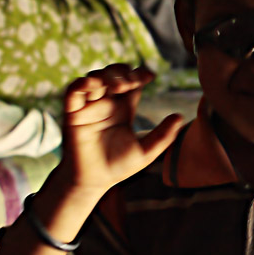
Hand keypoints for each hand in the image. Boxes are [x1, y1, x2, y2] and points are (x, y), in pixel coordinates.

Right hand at [61, 65, 183, 195]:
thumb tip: (180, 116)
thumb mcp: (145, 152)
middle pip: (114, 74)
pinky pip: (73, 91)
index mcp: (124, 108)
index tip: (150, 77)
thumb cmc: (118, 167)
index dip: (139, 74)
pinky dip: (81, 83)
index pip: (131, 81)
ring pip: (95, 77)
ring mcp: (89, 107)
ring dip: (106, 75)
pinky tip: (93, 83)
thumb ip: (163, 136)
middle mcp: (107, 103)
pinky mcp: (73, 113)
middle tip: (131, 83)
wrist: (93, 182)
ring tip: (118, 86)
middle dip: (123, 72)